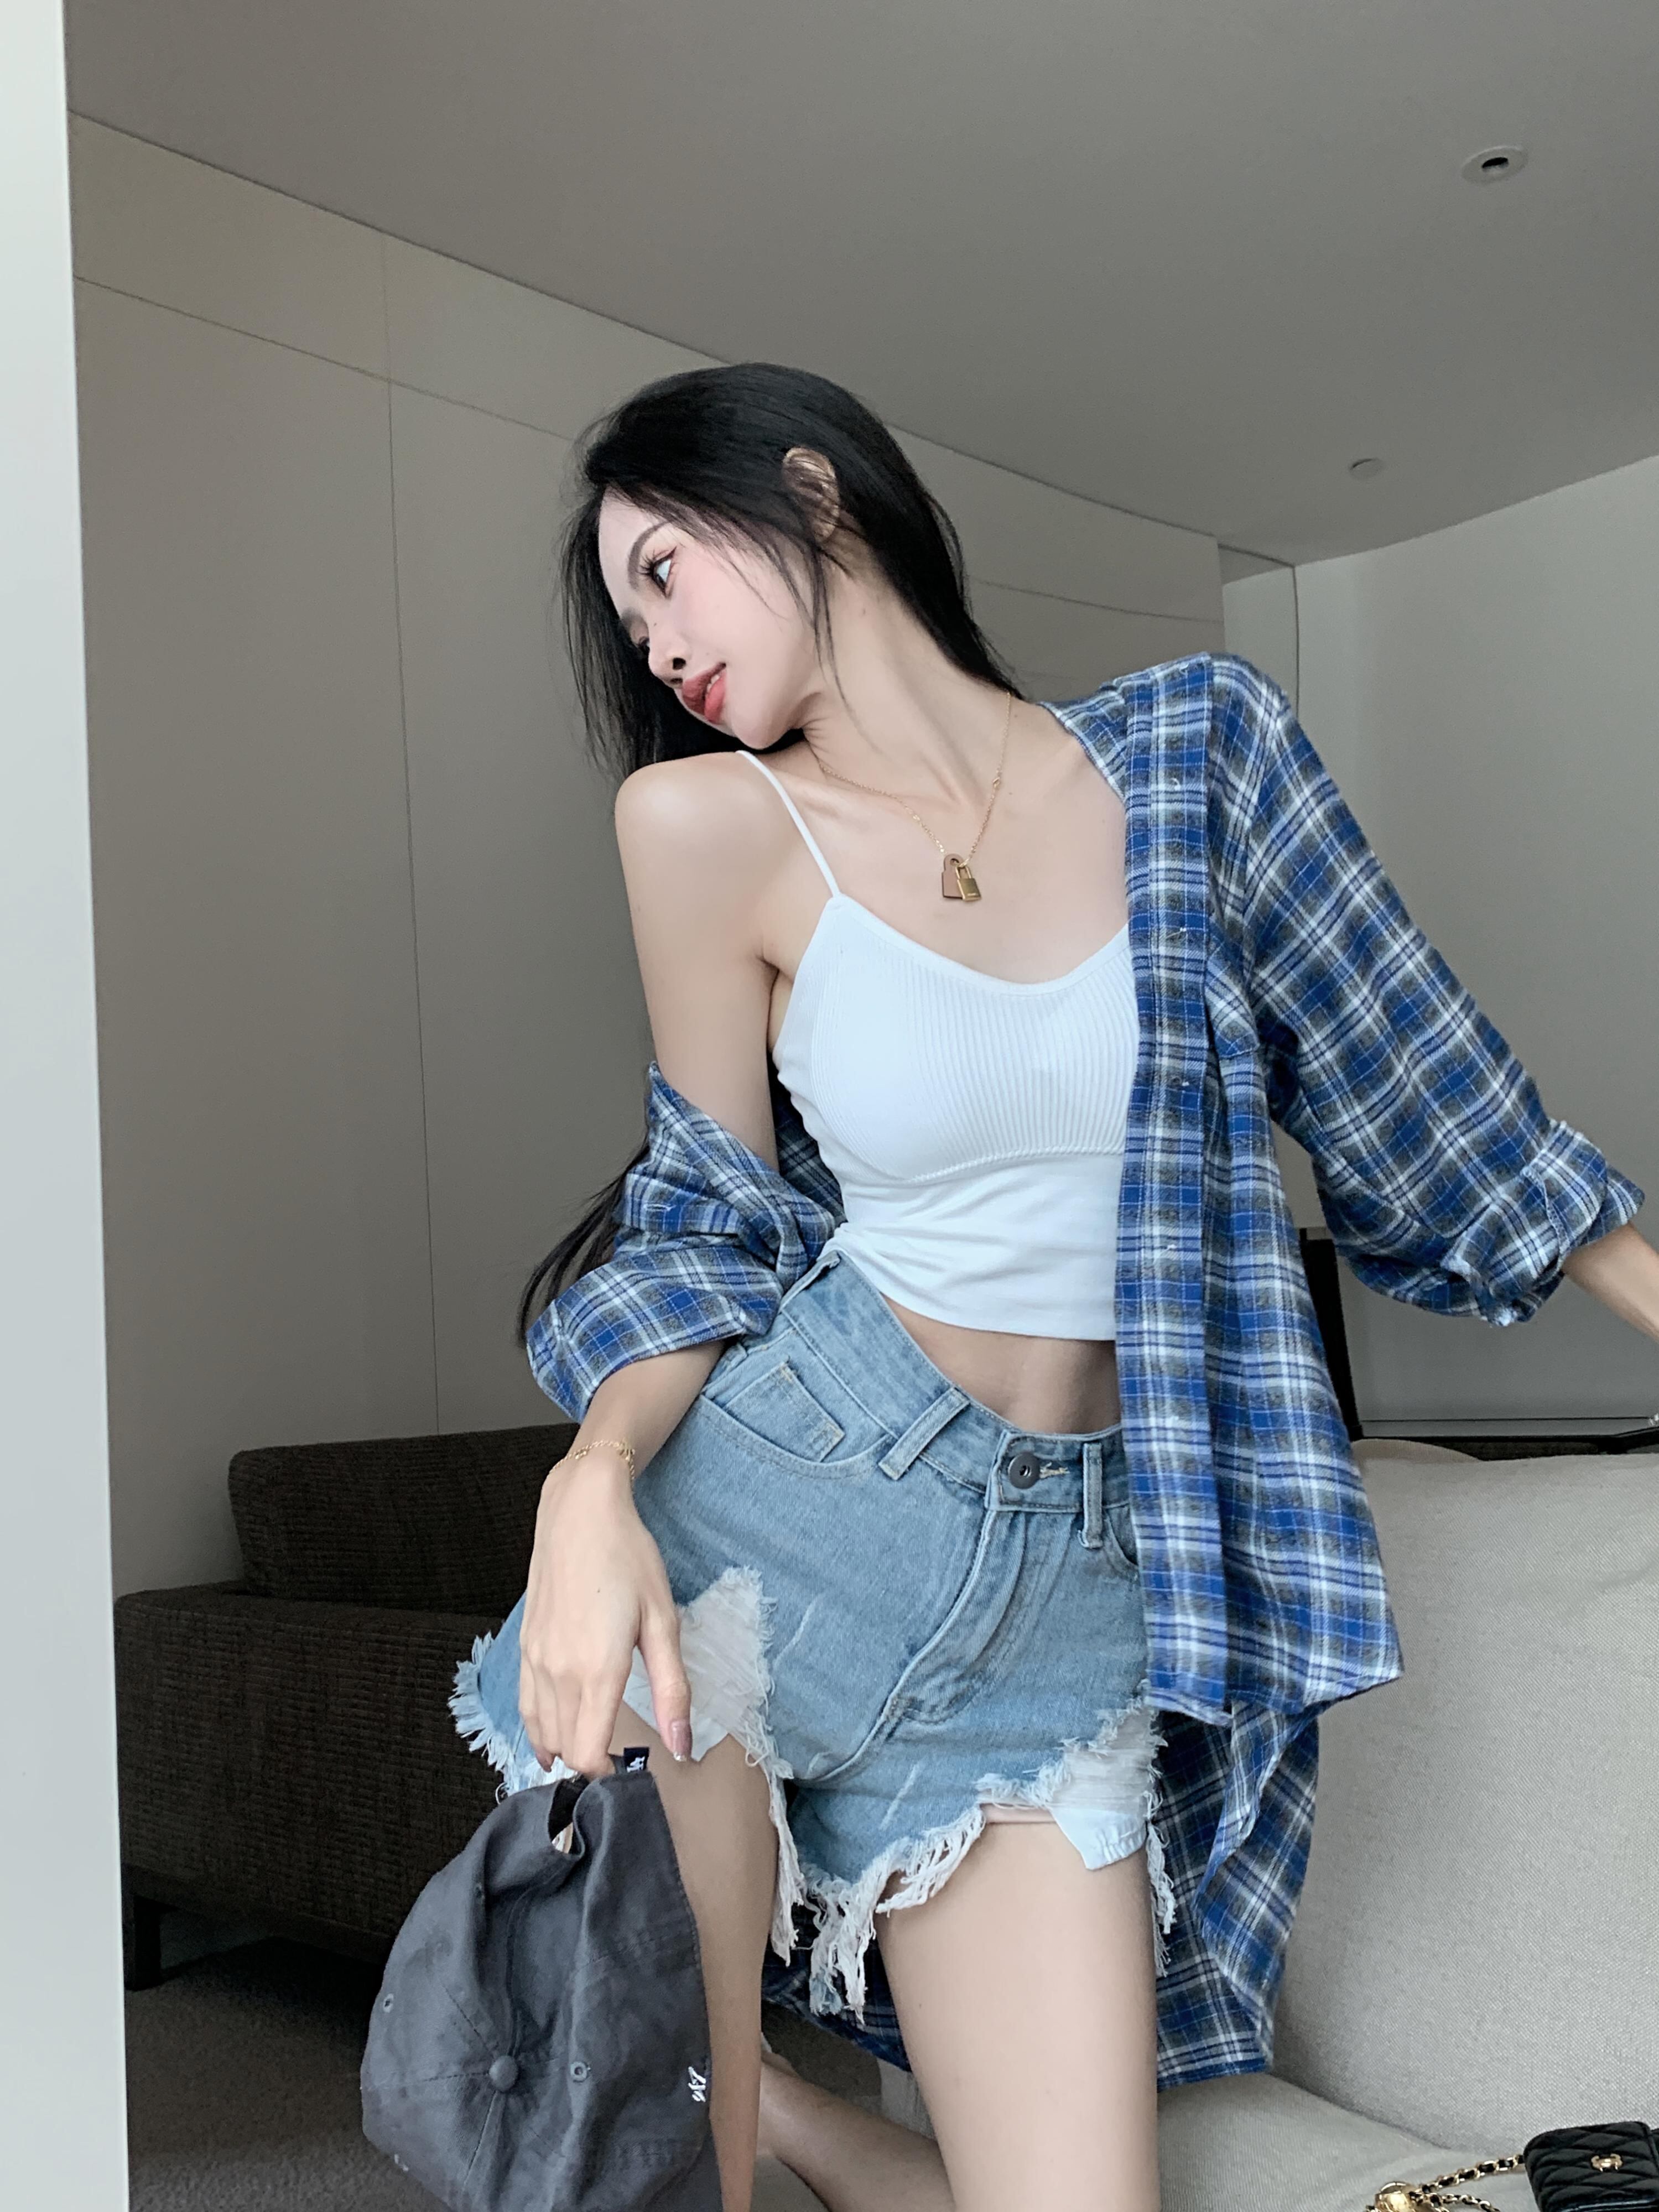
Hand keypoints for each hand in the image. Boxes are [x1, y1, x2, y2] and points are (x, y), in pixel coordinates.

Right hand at [517, 1444, 691, 1777]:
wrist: (580, 1513)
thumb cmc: (629, 1560)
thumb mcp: (663, 1621)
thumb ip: (672, 1690)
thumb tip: (682, 1746)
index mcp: (596, 1671)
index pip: (589, 1755)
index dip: (607, 1778)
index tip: (631, 1775)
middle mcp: (558, 1672)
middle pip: (565, 1749)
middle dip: (590, 1766)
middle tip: (619, 1765)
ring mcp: (535, 1660)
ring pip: (542, 1731)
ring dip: (564, 1750)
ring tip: (591, 1756)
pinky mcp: (524, 1647)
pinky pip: (526, 1705)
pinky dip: (539, 1729)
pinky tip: (553, 1739)